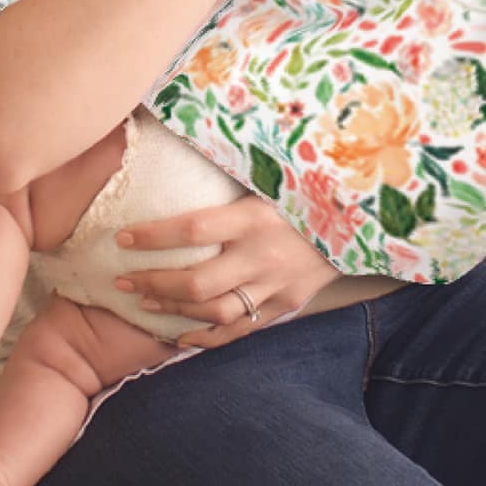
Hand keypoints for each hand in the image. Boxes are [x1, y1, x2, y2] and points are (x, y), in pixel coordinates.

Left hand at [112, 193, 343, 348]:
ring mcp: (276, 285)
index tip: (122, 238)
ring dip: (174, 309)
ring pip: (216, 312)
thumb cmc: (308, 188)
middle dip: (153, 282)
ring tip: (145, 301)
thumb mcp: (271, 175)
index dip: (153, 237)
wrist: (364, 217)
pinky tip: (179, 336)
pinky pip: (241, 330)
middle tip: (122, 280)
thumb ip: (230, 173)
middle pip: (197, 282)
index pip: (193, 230)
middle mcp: (264, 255)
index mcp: (256, 217)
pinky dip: (207, 338)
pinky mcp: (287, 304)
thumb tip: (180, 148)